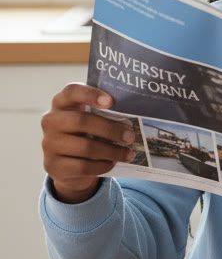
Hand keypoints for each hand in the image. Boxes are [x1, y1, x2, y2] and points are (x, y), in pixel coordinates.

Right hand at [41, 84, 135, 203]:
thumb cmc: (87, 133)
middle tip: (131, 136)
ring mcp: (49, 144)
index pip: (71, 91)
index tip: (111, 101)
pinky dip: (102, 165)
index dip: (90, 94)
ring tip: (129, 153)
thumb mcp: (93, 118)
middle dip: (110, 129)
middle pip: (81, 121)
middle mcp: (51, 121)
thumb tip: (136, 111)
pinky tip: (112, 163)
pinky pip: (82, 167)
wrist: (69, 164)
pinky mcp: (53, 165)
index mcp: (62, 103)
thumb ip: (105, 111)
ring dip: (112, 151)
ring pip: (85, 147)